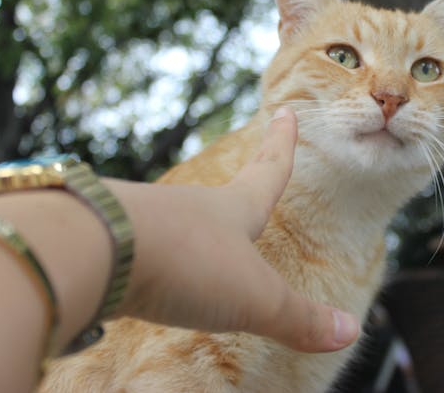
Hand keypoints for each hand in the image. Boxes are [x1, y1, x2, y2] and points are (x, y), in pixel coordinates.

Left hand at [111, 107, 359, 351]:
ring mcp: (147, 223)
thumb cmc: (187, 263)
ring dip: (189, 229)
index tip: (285, 112)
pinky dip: (149, 262)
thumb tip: (351, 330)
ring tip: (194, 244)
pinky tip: (142, 279)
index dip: (281, 145)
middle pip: (221, 197)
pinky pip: (138, 251)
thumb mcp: (254, 298)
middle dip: (239, 188)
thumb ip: (298, 318)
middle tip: (251, 171)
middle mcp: (190, 210)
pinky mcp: (110, 244)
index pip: (267, 171)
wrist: (93, 250)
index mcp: (232, 211)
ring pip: (176, 223)